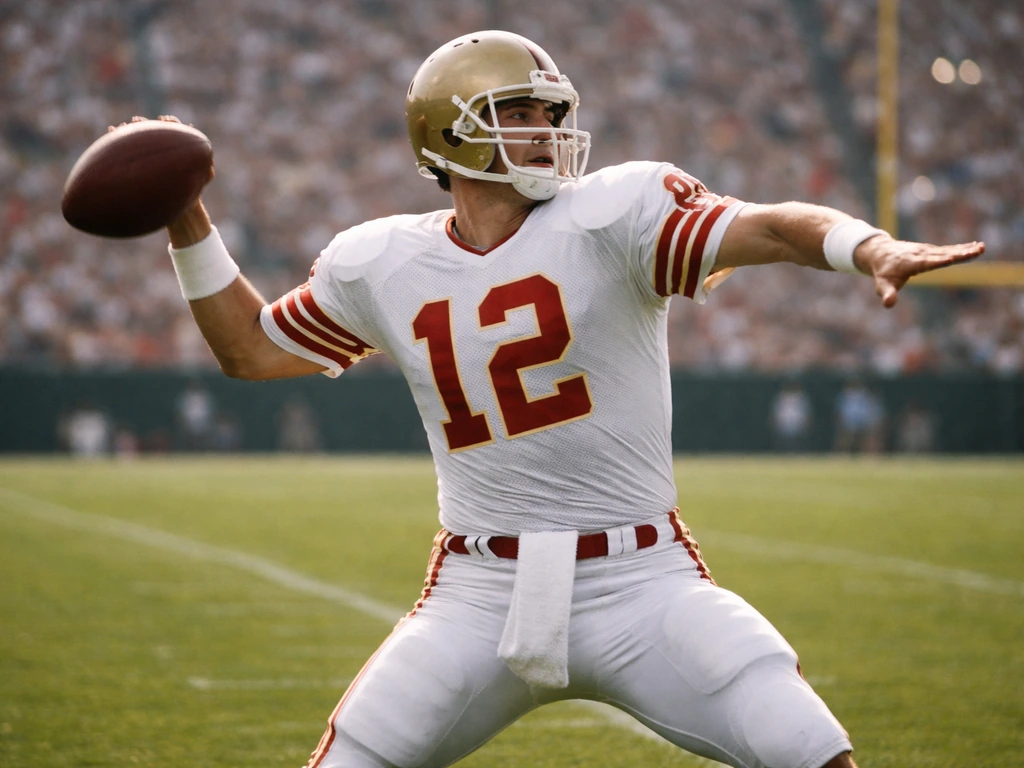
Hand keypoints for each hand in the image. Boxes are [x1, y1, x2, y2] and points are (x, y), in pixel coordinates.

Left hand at [854, 236, 984, 307]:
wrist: (880, 252)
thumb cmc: (883, 272)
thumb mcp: (882, 285)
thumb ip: (886, 294)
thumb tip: (888, 304)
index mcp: (910, 263)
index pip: (926, 262)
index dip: (937, 261)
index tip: (951, 259)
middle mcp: (921, 254)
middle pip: (943, 254)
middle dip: (959, 253)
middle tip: (977, 251)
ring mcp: (927, 251)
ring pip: (948, 250)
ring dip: (965, 250)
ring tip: (982, 248)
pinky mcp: (931, 250)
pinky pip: (948, 249)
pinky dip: (962, 248)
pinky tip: (976, 247)